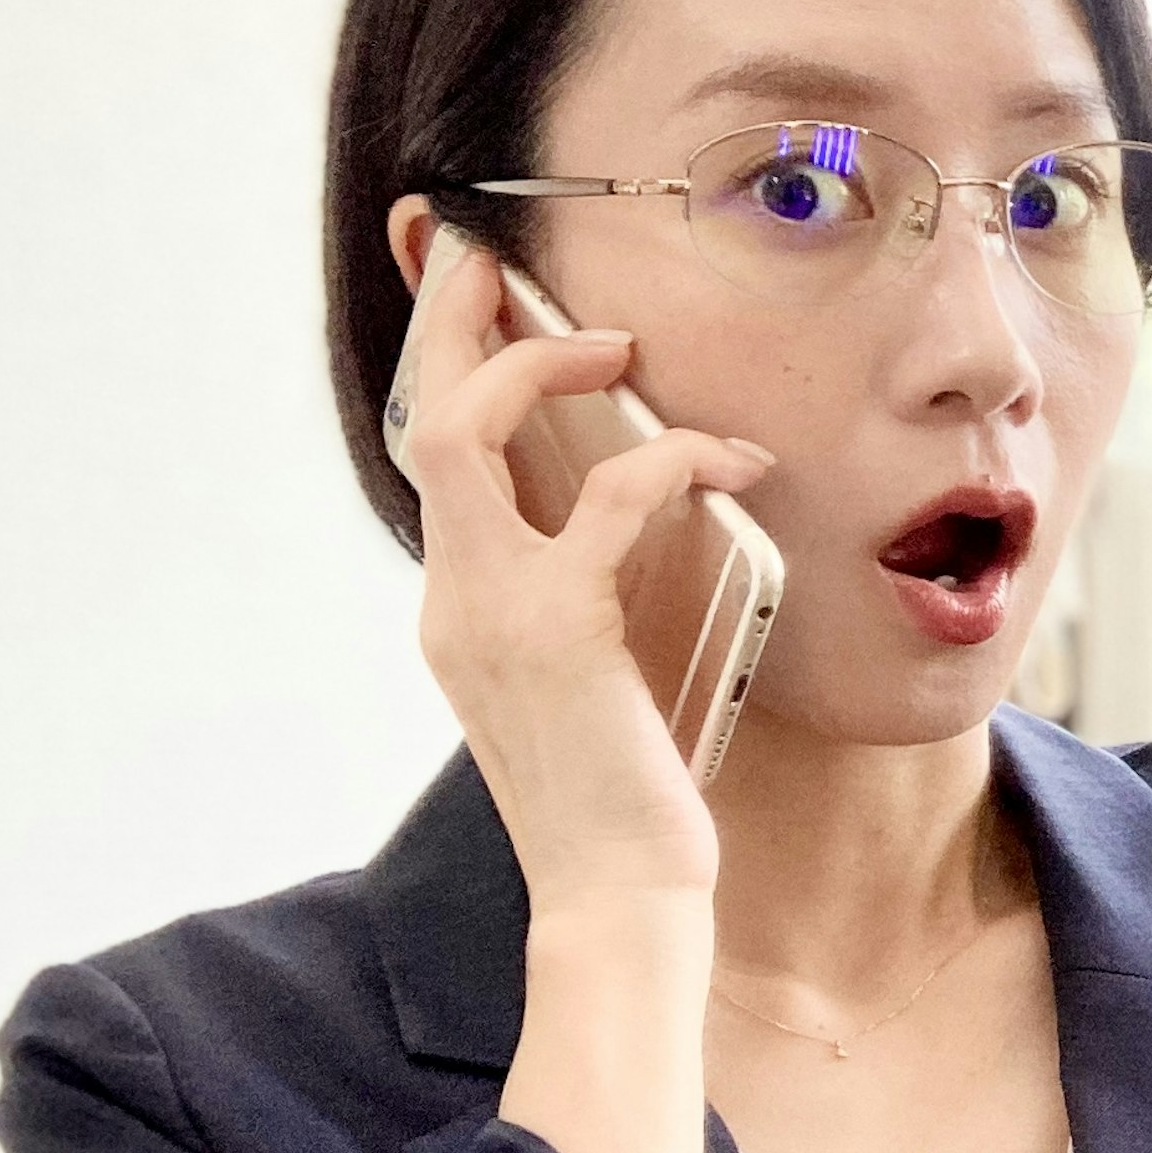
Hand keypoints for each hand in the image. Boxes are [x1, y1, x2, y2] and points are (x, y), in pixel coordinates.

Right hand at [400, 241, 773, 909]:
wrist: (619, 896)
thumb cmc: (630, 800)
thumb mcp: (595, 687)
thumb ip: (591, 610)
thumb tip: (642, 543)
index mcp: (461, 610)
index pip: (435, 461)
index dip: (444, 365)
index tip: (472, 292)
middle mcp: (456, 599)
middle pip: (418, 417)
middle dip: (447, 322)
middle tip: (487, 256)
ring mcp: (492, 610)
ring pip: (464, 431)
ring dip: (538, 363)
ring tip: (617, 346)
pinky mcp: (561, 627)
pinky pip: (611, 495)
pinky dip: (675, 456)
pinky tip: (734, 459)